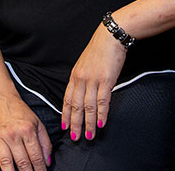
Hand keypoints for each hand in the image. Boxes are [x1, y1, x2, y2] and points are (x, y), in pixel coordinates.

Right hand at [0, 95, 51, 170]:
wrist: (1, 100)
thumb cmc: (20, 112)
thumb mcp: (37, 123)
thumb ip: (45, 142)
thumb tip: (47, 161)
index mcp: (27, 130)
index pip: (36, 156)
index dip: (40, 169)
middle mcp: (13, 135)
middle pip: (22, 162)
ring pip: (6, 163)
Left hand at [62, 24, 126, 141]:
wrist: (110, 37)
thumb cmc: (99, 50)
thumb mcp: (84, 64)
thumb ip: (82, 78)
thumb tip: (82, 92)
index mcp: (74, 76)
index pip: (67, 99)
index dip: (65, 114)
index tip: (64, 126)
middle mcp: (81, 79)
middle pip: (75, 106)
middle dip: (74, 124)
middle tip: (75, 138)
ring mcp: (93, 80)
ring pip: (88, 107)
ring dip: (88, 123)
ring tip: (89, 135)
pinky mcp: (106, 80)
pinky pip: (102, 101)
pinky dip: (101, 114)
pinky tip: (101, 123)